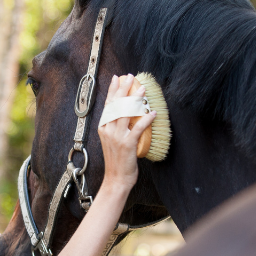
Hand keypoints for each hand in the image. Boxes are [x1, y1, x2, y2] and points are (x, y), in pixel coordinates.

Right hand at [98, 74, 156, 191]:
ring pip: (125, 113)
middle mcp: (108, 130)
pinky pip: (138, 128)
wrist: (116, 179)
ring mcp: (117, 137)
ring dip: (135, 99)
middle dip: (123, 88)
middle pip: (115, 104)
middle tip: (130, 76)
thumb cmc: (117, 161)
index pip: (108, 104)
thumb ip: (116, 128)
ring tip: (143, 89)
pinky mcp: (127, 144)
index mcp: (103, 128)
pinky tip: (152, 113)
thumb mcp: (112, 141)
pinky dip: (145, 119)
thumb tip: (127, 114)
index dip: (113, 90)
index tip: (118, 78)